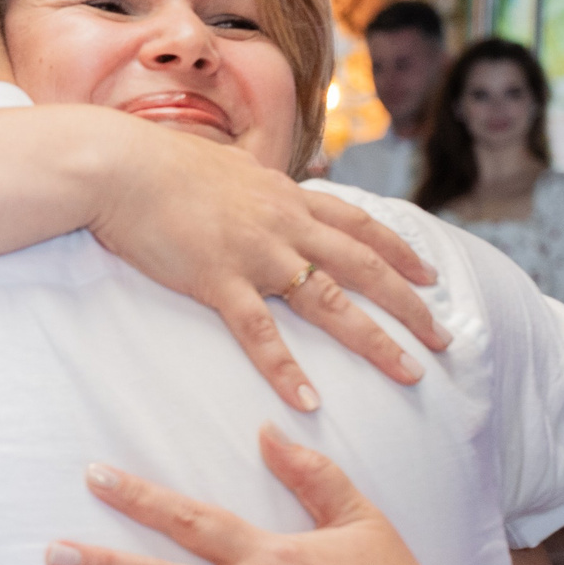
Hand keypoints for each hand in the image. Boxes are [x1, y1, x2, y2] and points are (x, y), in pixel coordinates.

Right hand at [83, 120, 450, 411]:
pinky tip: (309, 401)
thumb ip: (250, 177)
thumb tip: (255, 174)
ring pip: (330, 302)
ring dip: (375, 340)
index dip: (400, 252)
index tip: (430, 276)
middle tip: (443, 340)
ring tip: (409, 374)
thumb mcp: (225, 163)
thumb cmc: (160, 163)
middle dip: (410, 305)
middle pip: (363, 268)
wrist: (120, 165)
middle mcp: (284, 224)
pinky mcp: (218, 280)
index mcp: (286, 196)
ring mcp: (255, 253)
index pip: (358, 226)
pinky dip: (286, 369)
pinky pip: (260, 333)